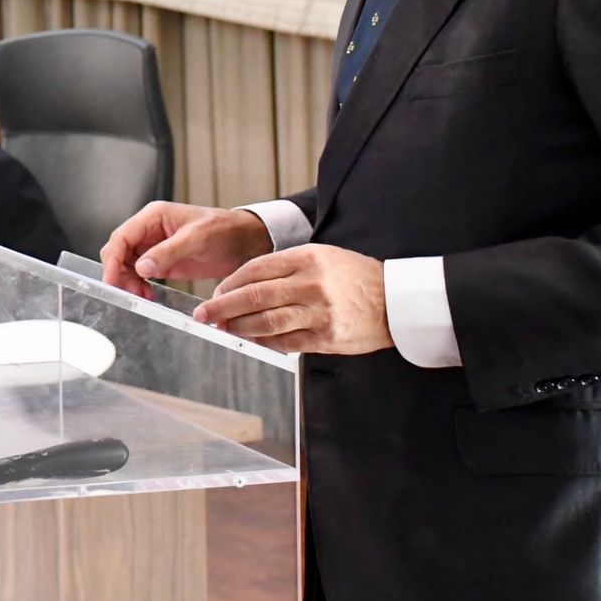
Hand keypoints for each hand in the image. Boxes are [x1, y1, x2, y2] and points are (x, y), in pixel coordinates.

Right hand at [101, 201, 273, 295]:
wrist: (245, 242)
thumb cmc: (224, 231)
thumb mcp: (196, 239)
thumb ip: (167, 252)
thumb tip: (140, 267)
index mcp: (153, 216)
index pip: (122, 237)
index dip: (113, 259)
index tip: (112, 279)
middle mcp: (149, 231)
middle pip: (119, 251)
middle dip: (119, 272)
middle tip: (131, 292)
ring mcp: (155, 247)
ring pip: (127, 265)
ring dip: (129, 282)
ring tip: (143, 296)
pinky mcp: (163, 262)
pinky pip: (141, 274)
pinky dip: (140, 286)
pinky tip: (148, 295)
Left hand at [194, 245, 391, 354]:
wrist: (396, 301)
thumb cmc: (354, 277)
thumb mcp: (321, 257)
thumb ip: (285, 268)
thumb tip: (242, 284)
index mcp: (307, 258)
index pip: (255, 269)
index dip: (229, 283)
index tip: (214, 292)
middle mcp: (311, 284)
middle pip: (254, 296)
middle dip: (223, 307)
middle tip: (204, 314)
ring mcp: (319, 313)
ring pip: (267, 322)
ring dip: (240, 328)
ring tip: (225, 329)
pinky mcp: (327, 337)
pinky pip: (286, 343)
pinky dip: (265, 343)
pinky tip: (253, 341)